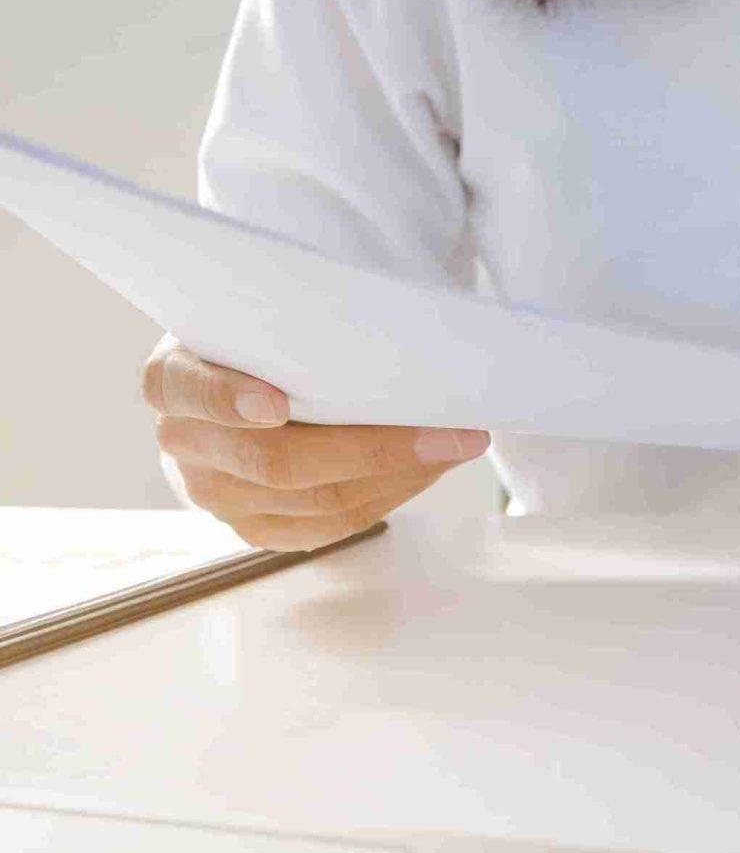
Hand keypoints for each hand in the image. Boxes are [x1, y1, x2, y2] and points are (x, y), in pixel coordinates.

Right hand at [143, 336, 487, 550]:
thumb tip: (393, 337)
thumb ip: (290, 329)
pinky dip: (390, 496)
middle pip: (277, 462)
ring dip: (399, 475)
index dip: (228, 400)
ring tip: (455, 446)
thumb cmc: (256, 349)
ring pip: (317, 502)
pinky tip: (427, 469)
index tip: (275, 404)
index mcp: (171, 380)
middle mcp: (184, 443)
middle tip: (448, 431)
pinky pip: (332, 527)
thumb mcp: (256, 323)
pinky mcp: (254, 529)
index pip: (189, 390)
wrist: (229, 396)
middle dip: (374, 449)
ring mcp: (217, 495)